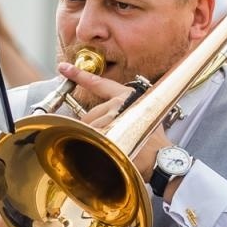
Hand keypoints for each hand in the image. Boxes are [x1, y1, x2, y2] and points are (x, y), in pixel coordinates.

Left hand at [54, 60, 170, 179]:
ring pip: (88, 127)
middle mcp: (119, 103)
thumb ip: (123, 110)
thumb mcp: (142, 116)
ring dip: (91, 139)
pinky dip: (91, 147)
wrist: (162, 158)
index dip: (79, 75)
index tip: (64, 68)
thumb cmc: (153, 141)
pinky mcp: (110, 132)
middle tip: (102, 140)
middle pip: (89, 114)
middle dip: (90, 128)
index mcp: (126, 96)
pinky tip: (102, 152)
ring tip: (107, 149)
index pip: (99, 83)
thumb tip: (104, 117)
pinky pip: (91, 138)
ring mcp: (114, 117)